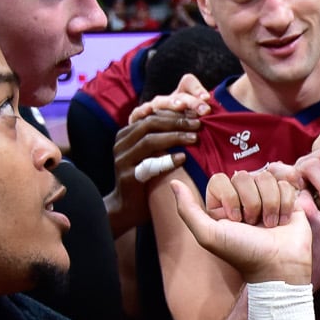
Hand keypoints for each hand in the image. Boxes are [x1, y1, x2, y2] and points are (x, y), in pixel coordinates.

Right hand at [110, 89, 209, 230]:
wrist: (127, 208)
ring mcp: (122, 159)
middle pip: (150, 123)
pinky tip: (182, 158)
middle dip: (176, 121)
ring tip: (194, 137)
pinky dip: (166, 159)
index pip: (152, 114)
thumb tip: (189, 120)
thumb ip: (161, 137)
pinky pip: (148, 164)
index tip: (196, 112)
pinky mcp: (127, 176)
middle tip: (198, 123)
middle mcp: (121, 142)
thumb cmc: (146, 178)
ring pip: (149, 140)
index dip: (174, 111)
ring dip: (174, 137)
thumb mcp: (151, 154)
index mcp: (127, 133)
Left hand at [190, 165, 316, 286]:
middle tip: (253, 224)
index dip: (229, 197)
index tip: (235, 220)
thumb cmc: (243, 253)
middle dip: (251, 202)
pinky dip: (284, 204)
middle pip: (244, 176)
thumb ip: (187, 210)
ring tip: (269, 225)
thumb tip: (173, 182)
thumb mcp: (209, 235)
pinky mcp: (287, 199)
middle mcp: (243, 198)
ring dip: (269, 204)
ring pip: (265, 178)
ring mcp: (266, 197)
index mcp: (221, 205)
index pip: (220, 179)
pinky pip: (285, 184)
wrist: (278, 266)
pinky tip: (282, 221)